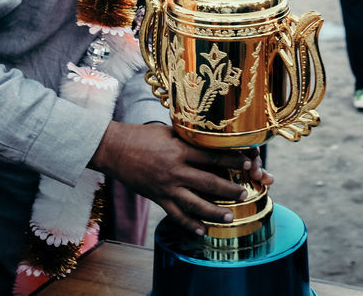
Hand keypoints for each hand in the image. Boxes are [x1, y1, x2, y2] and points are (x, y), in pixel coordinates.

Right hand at [91, 123, 273, 235]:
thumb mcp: (169, 131)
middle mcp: (175, 170)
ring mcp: (166, 187)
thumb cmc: (142, 136)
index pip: (212, 157)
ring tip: (230, 217)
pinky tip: (202, 231)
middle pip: (208, 182)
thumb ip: (188, 139)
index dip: (232, 161)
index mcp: (180, 150)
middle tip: (245, 194)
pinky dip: (189, 224)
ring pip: (194, 203)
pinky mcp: (157, 198)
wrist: (114, 149)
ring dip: (214, 212)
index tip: (249, 164)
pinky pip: (176, 214)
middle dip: (229, 189)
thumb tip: (210, 139)